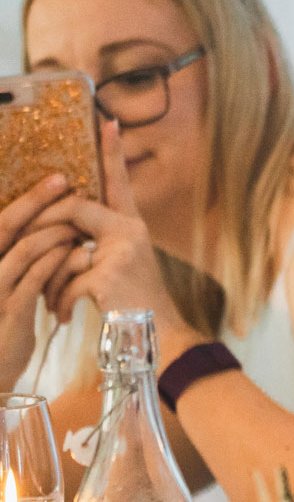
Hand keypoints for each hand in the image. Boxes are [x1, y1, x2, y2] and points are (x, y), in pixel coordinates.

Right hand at [0, 174, 82, 384]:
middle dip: (35, 200)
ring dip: (54, 230)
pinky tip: (74, 250)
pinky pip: (35, 277)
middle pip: (6, 226)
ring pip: (24, 248)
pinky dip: (56, 260)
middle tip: (62, 179)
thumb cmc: (4, 324)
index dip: (26, 198)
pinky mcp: (10, 310)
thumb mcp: (8, 287)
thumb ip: (21, 259)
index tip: (55, 176)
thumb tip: (47, 228)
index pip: (1, 221)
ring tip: (78, 220)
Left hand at [34, 118, 192, 349]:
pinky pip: (66, 278)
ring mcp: (121, 252)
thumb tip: (58, 232)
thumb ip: (97, 241)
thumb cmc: (133, 301)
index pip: (118, 181)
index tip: (109, 121)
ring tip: (51, 299)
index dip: (113, 153)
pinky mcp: (109, 275)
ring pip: (63, 248)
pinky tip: (62, 314)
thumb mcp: (119, 264)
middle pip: (72, 209)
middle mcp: (131, 231)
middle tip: (26, 247)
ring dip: (51, 278)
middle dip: (42, 228)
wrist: (155, 334)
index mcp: (132, 225)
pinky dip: (58, 300)